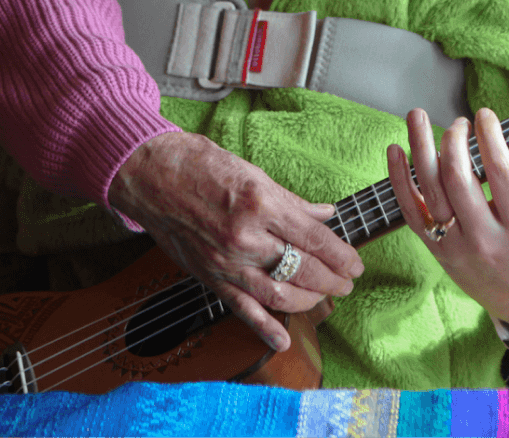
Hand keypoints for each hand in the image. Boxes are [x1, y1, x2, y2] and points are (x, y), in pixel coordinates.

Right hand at [110, 132, 363, 350]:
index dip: (341, 256)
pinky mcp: (209, 277)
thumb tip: (326, 215)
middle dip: (332, 281)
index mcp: (262, 204)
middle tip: (347, 283)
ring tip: (324, 297)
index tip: (356, 265)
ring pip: (279, 295)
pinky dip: (263, 329)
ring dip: (309, 301)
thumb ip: (293, 202)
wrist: (152, 177)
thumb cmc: (202, 167)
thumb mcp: (256, 174)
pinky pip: (241, 309)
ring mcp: (227, 262)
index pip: (315, 239)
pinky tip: (282, 341)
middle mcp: (246, 237)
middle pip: (303, 270)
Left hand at [386, 109, 508, 326]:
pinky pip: (411, 212)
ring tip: (417, 118)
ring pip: (430, 191)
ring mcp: (457, 249)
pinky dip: (399, 180)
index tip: (484, 115)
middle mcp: (486, 239)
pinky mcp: (437, 253)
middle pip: (458, 179)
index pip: (501, 171)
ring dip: (420, 149)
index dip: (489, 137)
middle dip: (454, 141)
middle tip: (458, 123)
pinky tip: (396, 151)